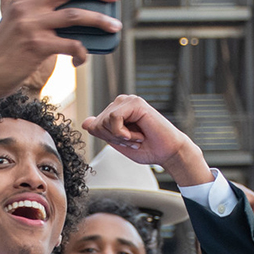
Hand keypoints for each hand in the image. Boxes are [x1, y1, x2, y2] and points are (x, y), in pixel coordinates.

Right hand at [0, 0, 120, 106]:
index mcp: (20, 0)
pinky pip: (71, 45)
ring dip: (100, 20)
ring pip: (75, 15)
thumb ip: (7, 0)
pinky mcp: (37, 47)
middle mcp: (26, 9)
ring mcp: (31, 27)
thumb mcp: (2, 21)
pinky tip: (82, 59)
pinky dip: (82, 52)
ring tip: (115, 26)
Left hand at [82, 94, 211, 186]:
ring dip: (120, 136)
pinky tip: (138, 135)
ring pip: (104, 121)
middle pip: (97, 124)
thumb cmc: (148, 148)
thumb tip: (85, 122)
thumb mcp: (117, 143)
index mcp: (116, 112)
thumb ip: (101, 132)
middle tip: (133, 141)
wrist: (168, 153)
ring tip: (137, 138)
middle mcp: (121, 104)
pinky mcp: (135, 102)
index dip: (106, 139)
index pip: (93, 125)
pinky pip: (113, 118)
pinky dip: (123, 133)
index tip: (126, 143)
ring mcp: (128, 101)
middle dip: (113, 138)